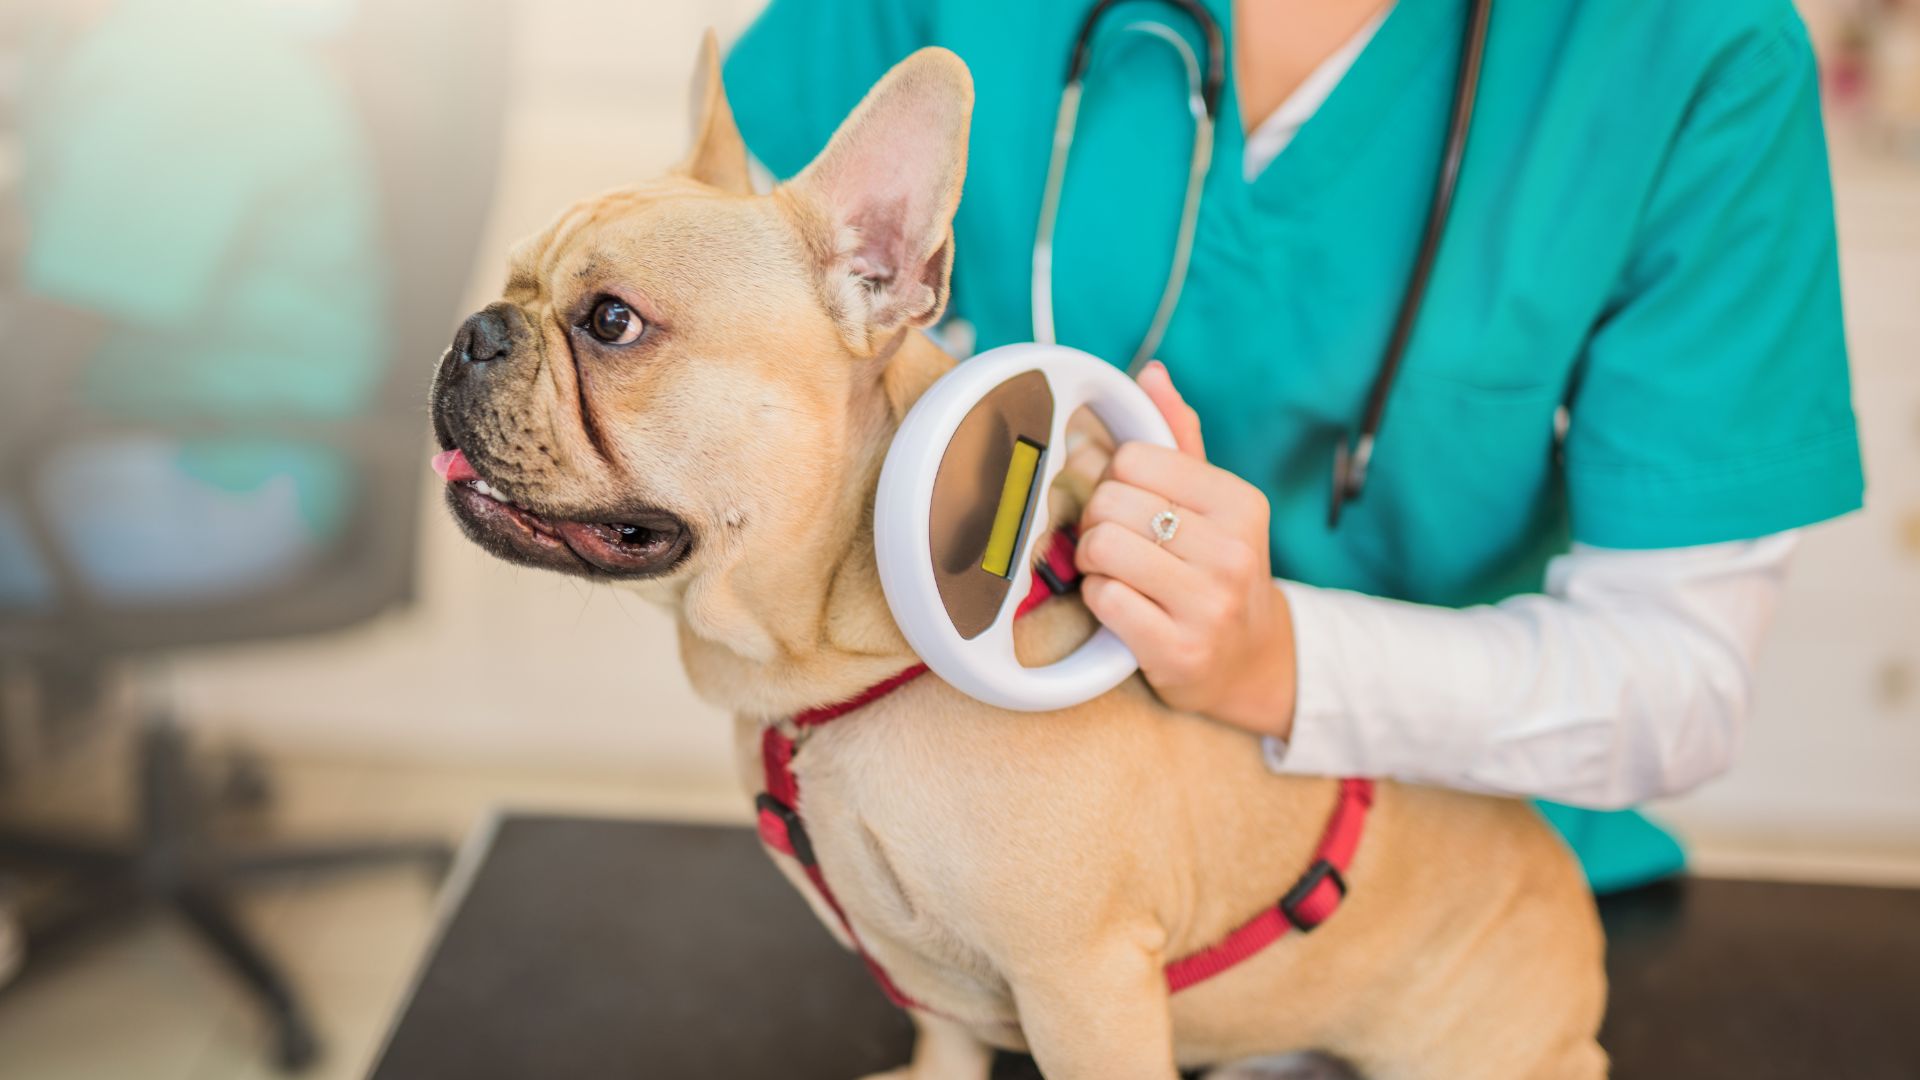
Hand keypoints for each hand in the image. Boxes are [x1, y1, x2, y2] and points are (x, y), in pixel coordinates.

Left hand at [1074, 363, 1296, 738]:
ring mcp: (1208, 604)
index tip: (1131, 504)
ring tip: (1115, 574)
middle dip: (1098, 522)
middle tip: (1115, 543)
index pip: (1134, 458)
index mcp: (1241, 503)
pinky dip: (1098, 601)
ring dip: (1093, 563)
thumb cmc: (1218, 571)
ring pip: (1102, 549)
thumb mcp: (1214, 504)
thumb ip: (1181, 438)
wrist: (1250, 660)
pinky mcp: (1178, 649)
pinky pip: (1103, 600)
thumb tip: (1151, 373)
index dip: (1116, 479)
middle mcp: (1232, 552)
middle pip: (1111, 503)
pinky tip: (1122, 607)